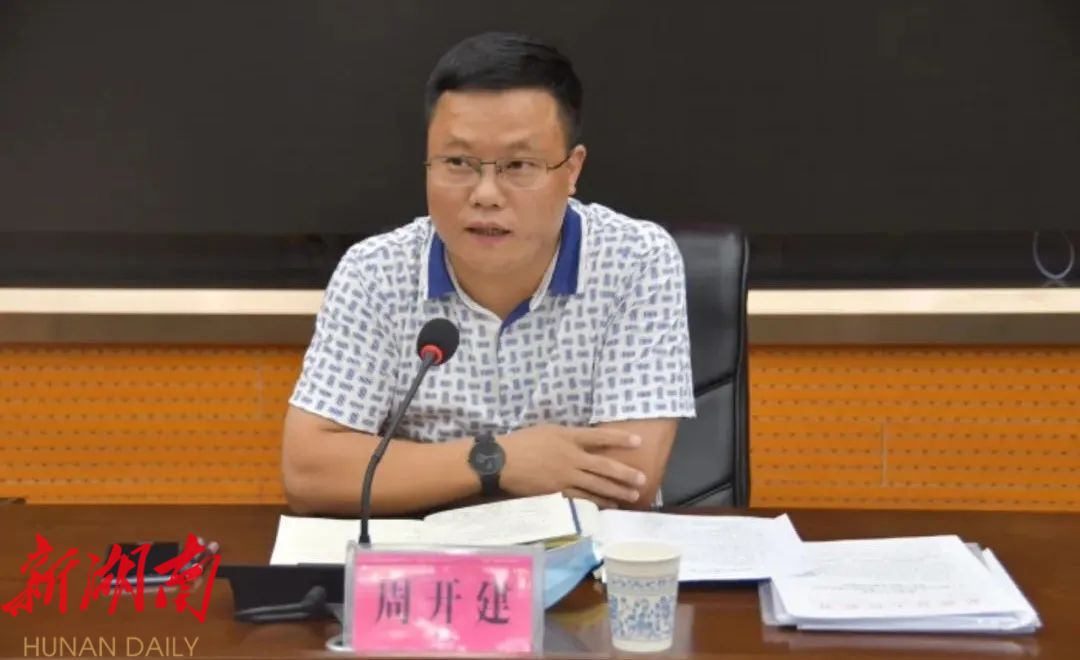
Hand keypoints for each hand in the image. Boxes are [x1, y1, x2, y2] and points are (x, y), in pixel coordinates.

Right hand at [496, 425, 646, 507]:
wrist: (502, 461)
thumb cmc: (523, 442)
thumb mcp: (549, 430)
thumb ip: (570, 436)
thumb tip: (589, 441)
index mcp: (569, 437)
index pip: (600, 437)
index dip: (620, 439)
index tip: (638, 441)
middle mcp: (572, 457)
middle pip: (604, 466)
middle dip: (625, 473)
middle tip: (643, 479)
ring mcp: (566, 477)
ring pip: (597, 485)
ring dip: (617, 491)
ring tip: (633, 496)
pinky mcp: (558, 492)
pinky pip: (583, 498)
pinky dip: (598, 502)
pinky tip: (610, 506)